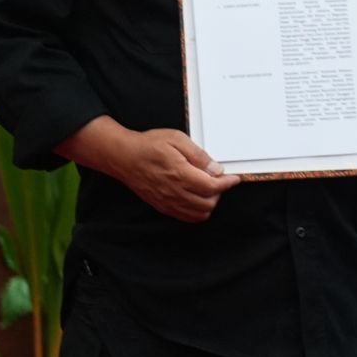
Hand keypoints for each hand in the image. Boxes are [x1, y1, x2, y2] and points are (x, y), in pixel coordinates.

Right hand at [112, 129, 239, 223]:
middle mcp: (174, 192)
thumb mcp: (177, 139)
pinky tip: (196, 198)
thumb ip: (199, 156)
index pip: (212, 187)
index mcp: (180, 174)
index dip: (227, 183)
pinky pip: (184, 217)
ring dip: (208, 203)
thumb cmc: (148, 145)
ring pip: (197, 214)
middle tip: (219, 180)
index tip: (233, 178)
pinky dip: (196, 211)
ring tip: (208, 189)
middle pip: (208, 204)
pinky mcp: (161, 206)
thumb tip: (215, 169)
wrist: (123, 157)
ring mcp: (167, 202)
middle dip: (219, 193)